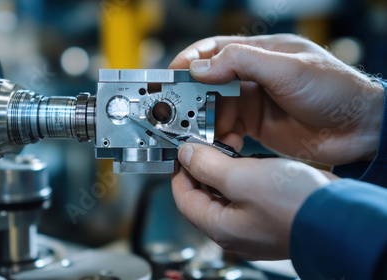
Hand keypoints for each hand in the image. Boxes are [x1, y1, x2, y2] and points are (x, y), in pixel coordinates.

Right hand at [170, 34, 384, 165]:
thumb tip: (200, 67)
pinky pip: (227, 129)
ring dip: (204, 121)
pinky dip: (219, 136)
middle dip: (192, 97)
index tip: (171, 77)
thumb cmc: (335, 90)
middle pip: (209, 83)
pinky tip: (224, 143)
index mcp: (260, 54)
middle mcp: (253, 77)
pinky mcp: (256, 125)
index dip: (190, 62)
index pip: (214, 51)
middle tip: (178, 113)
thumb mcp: (287, 70)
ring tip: (202, 134)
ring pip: (215, 108)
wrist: (360, 130)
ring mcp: (254, 102)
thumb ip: (242, 63)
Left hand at [172, 143, 338, 259]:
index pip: (184, 199)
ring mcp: (253, 227)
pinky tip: (253, 164)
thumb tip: (187, 155)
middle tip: (207, 147)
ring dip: (224, 171)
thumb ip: (207, 165)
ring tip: (231, 149)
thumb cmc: (294, 204)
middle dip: (202, 169)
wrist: (339, 215)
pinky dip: (243, 178)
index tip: (183, 153)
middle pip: (204, 197)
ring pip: (226, 195)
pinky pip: (247, 198)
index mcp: (220, 227)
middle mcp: (235, 232)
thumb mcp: (241, 177)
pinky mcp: (270, 219)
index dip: (180, 172)